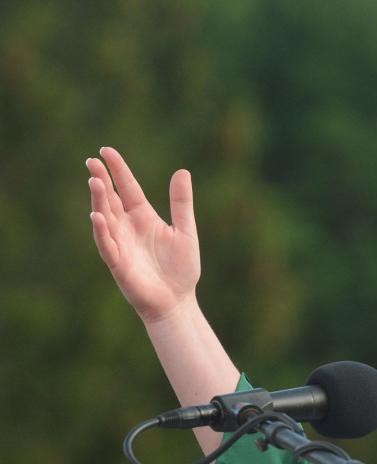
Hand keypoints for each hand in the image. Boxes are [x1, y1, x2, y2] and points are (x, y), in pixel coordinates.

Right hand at [86, 147, 200, 322]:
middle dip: (102, 181)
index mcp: (144, 217)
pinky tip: (98, 216)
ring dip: (99, 201)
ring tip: (95, 181)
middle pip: (112, 199)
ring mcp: (121, 244)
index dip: (117, 170)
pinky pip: (107, 245)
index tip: (106, 151)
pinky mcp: (119, 263)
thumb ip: (181, 203)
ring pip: (105, 218)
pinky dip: (102, 231)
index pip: (127, 188)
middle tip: (92, 161)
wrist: (178, 302)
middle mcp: (128, 227)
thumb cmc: (181, 269)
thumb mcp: (186, 231)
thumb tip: (182, 171)